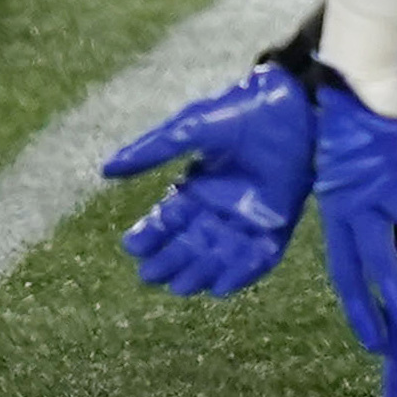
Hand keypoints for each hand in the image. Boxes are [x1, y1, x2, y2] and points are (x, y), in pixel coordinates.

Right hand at [101, 62, 313, 297]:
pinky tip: (219, 288)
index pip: (168, 217)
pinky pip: (259, 256)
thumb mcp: (187, 129)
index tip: (132, 247)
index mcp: (197, 184)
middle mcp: (220, 205)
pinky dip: (241, 273)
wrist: (291, 108)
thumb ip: (149, 151)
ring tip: (179, 287)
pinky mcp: (278, 222)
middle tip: (149, 276)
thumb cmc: (237, 112)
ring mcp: (249, 216)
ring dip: (200, 271)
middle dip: (170, 259)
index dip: (151, 233)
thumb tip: (105, 170)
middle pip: (190, 241)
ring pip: (220, 253)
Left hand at [313, 78, 396, 350]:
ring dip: (394, 287)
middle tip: (380, 343)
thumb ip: (371, 204)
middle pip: (354, 268)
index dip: (355, 301)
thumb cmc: (356, 128)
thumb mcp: (353, 173)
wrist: (352, 91)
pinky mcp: (387, 179)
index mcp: (336, 209)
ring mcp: (365, 196)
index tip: (368, 334)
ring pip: (379, 251)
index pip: (343, 266)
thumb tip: (394, 234)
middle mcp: (345, 208)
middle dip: (367, 308)